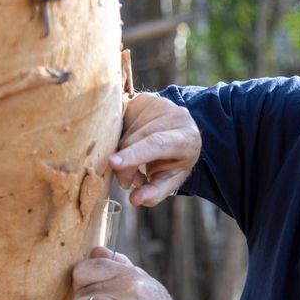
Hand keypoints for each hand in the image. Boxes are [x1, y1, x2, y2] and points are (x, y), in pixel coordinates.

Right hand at [112, 92, 200, 206]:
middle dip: (124, 165)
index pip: (157, 144)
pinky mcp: (143, 98)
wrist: (181, 132)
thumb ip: (155, 192)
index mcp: (186, 138)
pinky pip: (119, 120)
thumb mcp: (171, 179)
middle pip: (135, 141)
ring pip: (124, 131)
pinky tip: (129, 145)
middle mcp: (175, 116)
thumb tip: (134, 200)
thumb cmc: (175, 160)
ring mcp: (158, 103)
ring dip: (121, 152)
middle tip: (125, 183)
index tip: (113, 163)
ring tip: (133, 164)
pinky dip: (119, 137)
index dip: (134, 154)